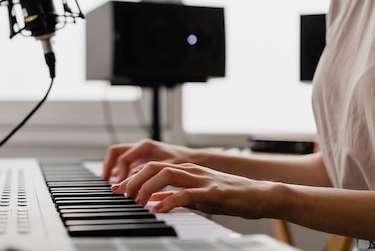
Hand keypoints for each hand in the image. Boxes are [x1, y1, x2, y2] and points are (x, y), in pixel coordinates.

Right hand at [102, 139, 195, 181]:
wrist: (194, 159)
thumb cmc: (183, 162)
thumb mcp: (167, 169)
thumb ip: (149, 173)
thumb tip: (132, 180)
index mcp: (145, 146)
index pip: (123, 159)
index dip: (121, 175)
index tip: (122, 189)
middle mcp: (140, 146)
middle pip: (116, 152)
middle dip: (108, 166)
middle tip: (106, 182)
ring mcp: (140, 151)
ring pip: (119, 156)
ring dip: (113, 168)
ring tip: (109, 183)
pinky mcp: (142, 158)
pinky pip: (126, 162)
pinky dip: (120, 171)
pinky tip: (120, 182)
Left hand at [111, 161, 274, 218]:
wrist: (259, 195)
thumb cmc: (229, 197)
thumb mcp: (196, 197)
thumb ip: (175, 196)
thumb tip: (153, 201)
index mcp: (185, 170)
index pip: (152, 168)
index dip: (132, 176)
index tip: (116, 188)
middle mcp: (190, 170)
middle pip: (154, 166)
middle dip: (134, 179)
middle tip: (122, 194)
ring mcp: (201, 179)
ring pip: (166, 174)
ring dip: (147, 187)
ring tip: (136, 201)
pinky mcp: (212, 191)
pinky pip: (187, 194)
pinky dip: (170, 200)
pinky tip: (159, 209)